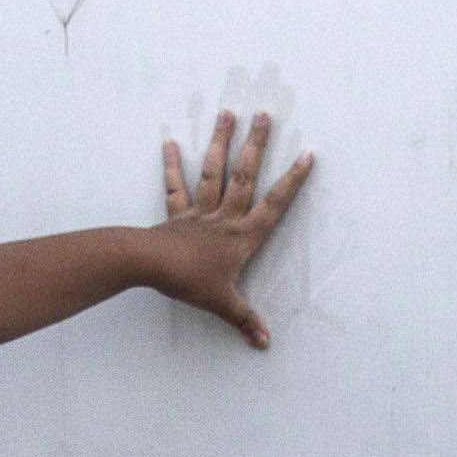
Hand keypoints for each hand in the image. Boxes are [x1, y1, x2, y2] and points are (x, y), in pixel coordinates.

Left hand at [140, 109, 316, 347]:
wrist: (148, 266)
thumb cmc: (189, 282)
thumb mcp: (222, 303)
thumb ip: (244, 320)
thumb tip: (264, 343)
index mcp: (241, 236)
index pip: (274, 204)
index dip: (292, 180)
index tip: (308, 154)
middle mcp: (223, 217)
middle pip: (243, 176)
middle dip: (256, 145)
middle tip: (264, 114)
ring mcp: (198, 212)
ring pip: (212, 172)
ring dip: (220, 142)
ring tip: (227, 113)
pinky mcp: (175, 214)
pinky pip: (175, 187)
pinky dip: (172, 165)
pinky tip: (170, 142)